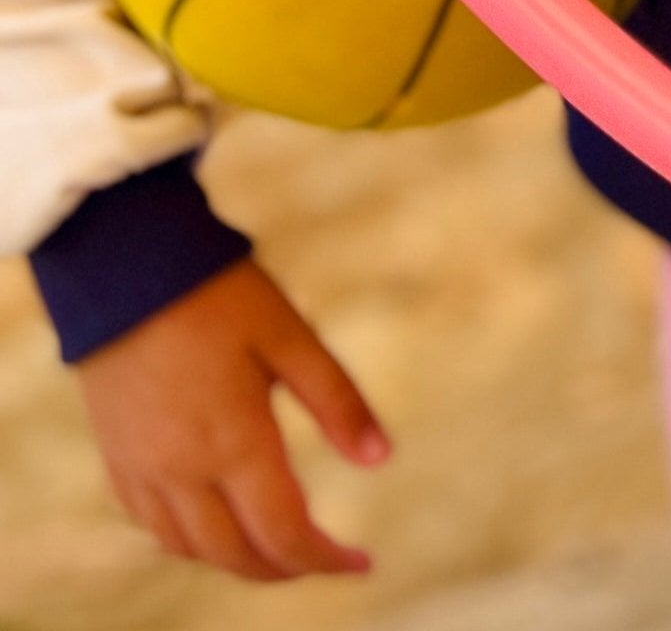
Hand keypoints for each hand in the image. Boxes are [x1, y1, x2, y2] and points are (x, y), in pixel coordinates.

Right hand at [73, 258, 387, 580]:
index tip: (363, 564)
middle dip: (286, 569)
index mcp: (234, 443)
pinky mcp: (118, 461)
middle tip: (329, 560)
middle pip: (236, 555)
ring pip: (193, 550)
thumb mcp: (292, 337)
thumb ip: (338, 401)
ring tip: (284, 546)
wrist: (127, 273)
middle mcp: (182, 472)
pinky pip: (156, 528)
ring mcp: (143, 472)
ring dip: (239, 560)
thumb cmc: (221, 297)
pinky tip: (221, 525)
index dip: (325, 560)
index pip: (283, 533)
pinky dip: (194, 543)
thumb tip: (382, 459)